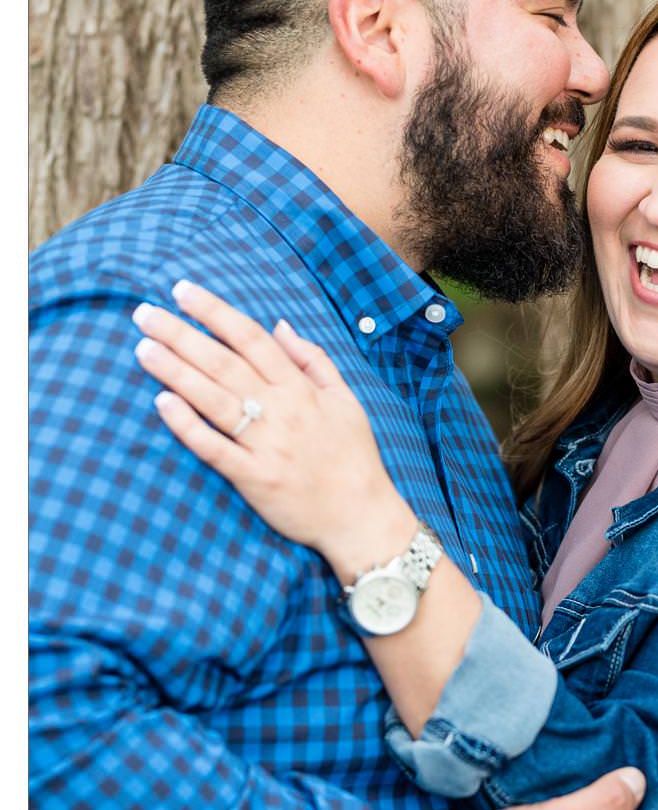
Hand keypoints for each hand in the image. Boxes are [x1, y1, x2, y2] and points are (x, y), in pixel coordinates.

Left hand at [135, 279, 411, 577]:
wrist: (362, 518)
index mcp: (300, 389)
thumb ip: (314, 360)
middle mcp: (281, 412)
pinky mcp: (255, 479)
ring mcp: (266, 446)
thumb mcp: (346, 401)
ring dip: (175, 372)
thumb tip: (280, 325)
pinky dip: (188, 425)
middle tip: (143, 314)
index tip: (182, 292)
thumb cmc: (354, 459)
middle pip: (223, 363)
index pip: (251, 338)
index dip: (214, 311)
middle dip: (180, 334)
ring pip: (214, 400)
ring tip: (143, 349)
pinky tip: (163, 403)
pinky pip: (215, 448)